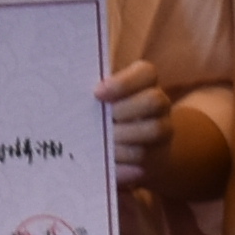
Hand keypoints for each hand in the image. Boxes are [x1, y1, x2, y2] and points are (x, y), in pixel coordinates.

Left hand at [96, 59, 177, 199]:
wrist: (127, 144)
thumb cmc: (106, 111)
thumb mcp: (102, 97)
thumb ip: (94, 90)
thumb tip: (71, 89)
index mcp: (145, 82)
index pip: (146, 73)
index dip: (124, 83)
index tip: (97, 93)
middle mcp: (160, 104)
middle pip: (154, 100)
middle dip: (124, 110)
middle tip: (102, 120)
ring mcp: (162, 131)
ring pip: (153, 130)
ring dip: (123, 137)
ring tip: (99, 143)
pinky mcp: (158, 158)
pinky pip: (145, 160)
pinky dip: (123, 161)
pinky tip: (106, 161)